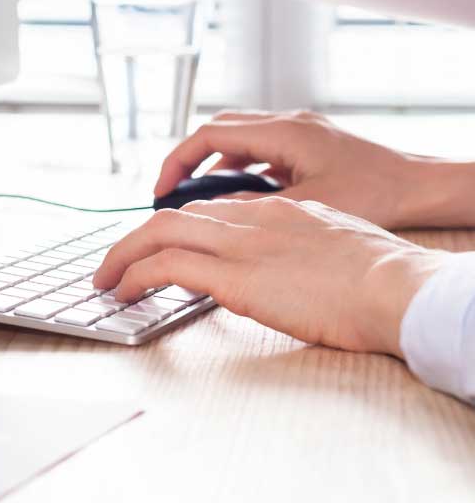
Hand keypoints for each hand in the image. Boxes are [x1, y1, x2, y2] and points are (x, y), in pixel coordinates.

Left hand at [93, 197, 445, 355]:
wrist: (397, 287)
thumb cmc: (381, 277)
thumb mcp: (333, 244)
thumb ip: (298, 247)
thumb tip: (283, 267)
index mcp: (275, 210)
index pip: (210, 211)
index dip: (178, 229)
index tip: (158, 246)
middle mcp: (250, 218)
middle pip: (174, 217)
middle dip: (135, 238)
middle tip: (113, 262)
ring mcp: (240, 243)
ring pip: (159, 233)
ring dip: (123, 255)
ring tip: (106, 279)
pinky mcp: (234, 275)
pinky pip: (167, 266)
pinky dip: (136, 275)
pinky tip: (124, 292)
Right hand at [154, 110, 471, 230]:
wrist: (423, 186)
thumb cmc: (378, 194)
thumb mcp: (307, 207)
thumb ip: (254, 207)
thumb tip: (211, 217)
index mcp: (282, 132)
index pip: (210, 135)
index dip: (178, 161)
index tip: (162, 188)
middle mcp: (287, 123)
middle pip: (218, 130)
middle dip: (189, 160)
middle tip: (171, 191)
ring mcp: (300, 131)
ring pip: (240, 138)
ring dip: (216, 163)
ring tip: (200, 197)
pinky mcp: (310, 144)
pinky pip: (261, 148)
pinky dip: (242, 167)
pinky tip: (242, 195)